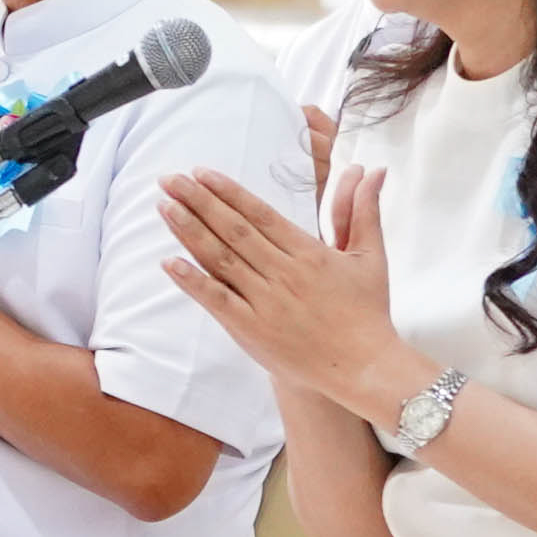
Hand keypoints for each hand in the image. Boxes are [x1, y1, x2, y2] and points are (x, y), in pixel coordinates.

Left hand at [166, 165, 419, 420]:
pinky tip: (169, 262)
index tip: (201, 173)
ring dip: (190, 231)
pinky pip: (218, 301)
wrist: (363, 367)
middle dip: (198, 201)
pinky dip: (193, 281)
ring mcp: (266, 302)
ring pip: (221, 259)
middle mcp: (284, 273)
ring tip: (164, 206)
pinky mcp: (253, 331)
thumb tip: (372, 169)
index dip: (228, 192)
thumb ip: (362, 210)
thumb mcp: (370, 255)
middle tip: (169, 178)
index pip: (260, 214)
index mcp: (309, 252)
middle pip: (233, 230)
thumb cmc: (368, 311)